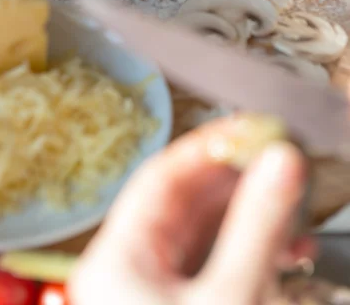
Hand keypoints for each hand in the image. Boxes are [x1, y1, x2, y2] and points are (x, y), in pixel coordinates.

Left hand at [68, 119, 315, 304]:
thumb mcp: (230, 298)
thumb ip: (256, 227)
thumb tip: (282, 159)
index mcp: (118, 258)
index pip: (161, 178)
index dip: (208, 147)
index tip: (254, 127)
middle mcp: (131, 269)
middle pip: (187, 204)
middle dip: (238, 182)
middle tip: (282, 160)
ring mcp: (157, 293)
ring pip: (206, 235)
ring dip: (252, 219)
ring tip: (295, 213)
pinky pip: (218, 266)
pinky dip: (252, 254)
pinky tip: (288, 254)